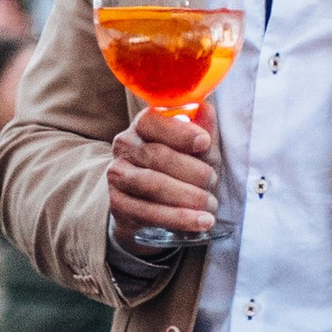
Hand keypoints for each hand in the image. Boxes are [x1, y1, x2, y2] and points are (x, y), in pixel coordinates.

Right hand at [110, 103, 215, 247]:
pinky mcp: (118, 205)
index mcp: (143, 126)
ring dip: (187, 196)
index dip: (179, 132)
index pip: (153, 121)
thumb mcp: (196, 149)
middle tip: (213, 181)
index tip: (204, 142)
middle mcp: (124, 146)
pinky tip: (199, 222)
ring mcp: (118, 176)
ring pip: (152, 184)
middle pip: (157, 155)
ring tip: (211, 205)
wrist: (153, 208)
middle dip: (192, 170)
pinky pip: (148, 212)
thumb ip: (202, 129)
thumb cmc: (179, 170)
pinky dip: (178, 218)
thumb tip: (206, 109)